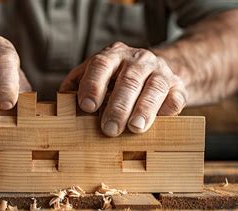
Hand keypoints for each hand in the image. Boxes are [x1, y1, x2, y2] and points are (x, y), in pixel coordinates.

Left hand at [60, 42, 186, 136]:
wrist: (155, 71)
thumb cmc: (115, 80)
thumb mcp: (95, 77)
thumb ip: (78, 86)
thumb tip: (59, 104)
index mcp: (112, 55)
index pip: (100, 65)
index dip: (93, 85)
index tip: (87, 106)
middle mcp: (138, 59)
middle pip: (128, 80)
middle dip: (118, 106)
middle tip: (109, 129)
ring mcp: (160, 72)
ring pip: (154, 88)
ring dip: (143, 109)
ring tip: (134, 128)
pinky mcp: (178, 87)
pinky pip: (175, 98)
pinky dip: (167, 110)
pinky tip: (160, 122)